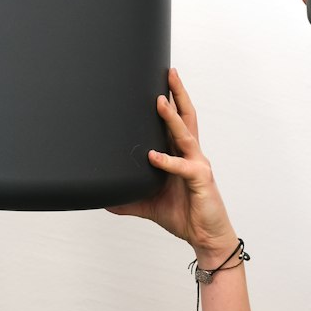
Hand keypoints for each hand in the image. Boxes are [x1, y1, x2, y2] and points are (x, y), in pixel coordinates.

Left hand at [108, 68, 238, 267]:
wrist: (206, 238)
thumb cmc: (183, 215)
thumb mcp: (150, 204)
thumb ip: (129, 199)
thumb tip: (105, 199)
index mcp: (181, 153)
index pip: (177, 120)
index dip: (172, 99)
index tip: (161, 78)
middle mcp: (191, 153)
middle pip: (187, 116)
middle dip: (178, 93)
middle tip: (170, 72)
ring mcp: (197, 164)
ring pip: (185, 134)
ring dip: (171, 117)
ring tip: (159, 101)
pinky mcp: (201, 180)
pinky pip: (183, 167)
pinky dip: (168, 161)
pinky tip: (153, 156)